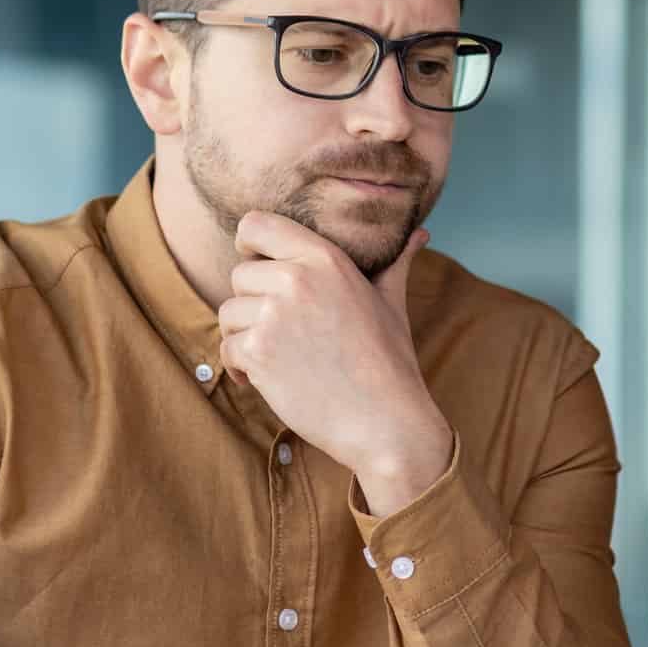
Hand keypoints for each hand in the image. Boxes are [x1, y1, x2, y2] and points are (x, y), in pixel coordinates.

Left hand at [218, 213, 452, 514]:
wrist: (385, 421)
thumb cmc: (390, 363)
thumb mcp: (392, 303)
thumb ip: (395, 263)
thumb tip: (420, 234)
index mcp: (325, 258)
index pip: (256, 225)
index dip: (249, 245)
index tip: (257, 264)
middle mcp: (296, 279)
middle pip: (239, 275)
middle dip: (253, 305)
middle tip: (283, 333)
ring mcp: (273, 315)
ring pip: (229, 314)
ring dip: (245, 338)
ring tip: (280, 358)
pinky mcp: (258, 351)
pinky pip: (227, 349)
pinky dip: (241, 369)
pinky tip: (271, 381)